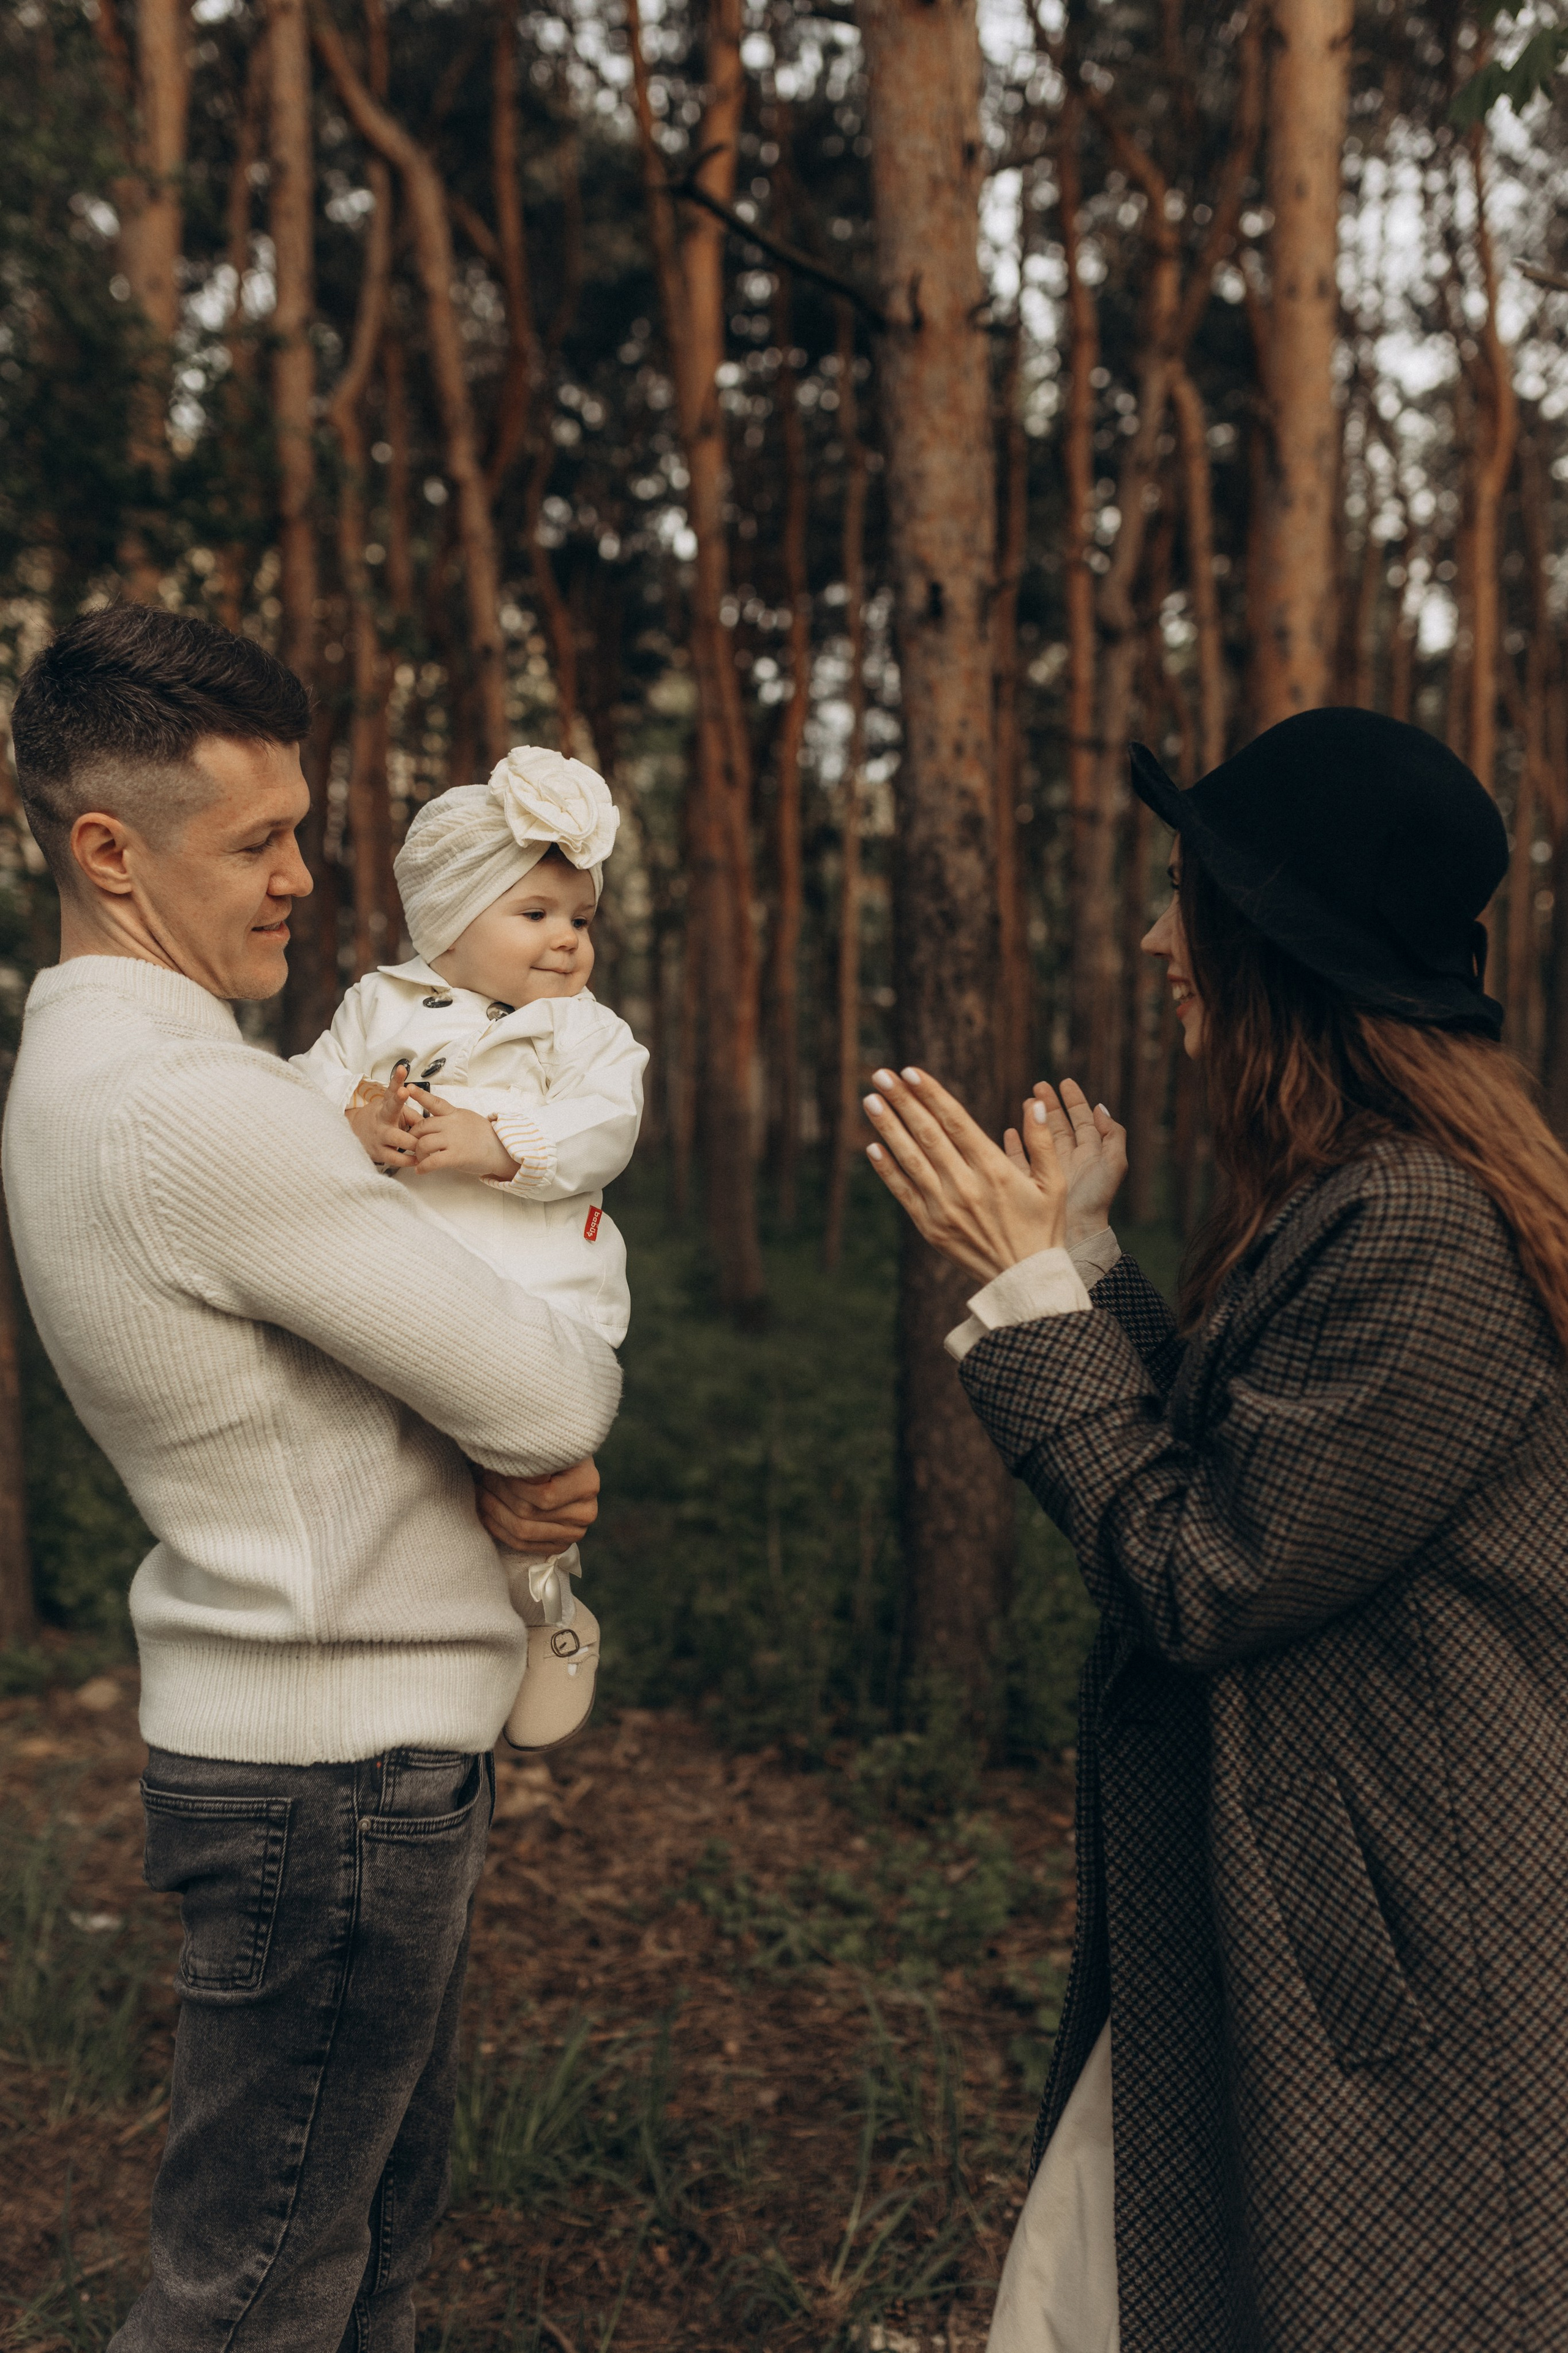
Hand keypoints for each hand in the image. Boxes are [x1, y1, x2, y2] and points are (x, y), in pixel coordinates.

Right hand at [345, 1063, 420, 1168]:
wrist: (357, 1134)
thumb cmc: (383, 1120)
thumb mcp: (395, 1112)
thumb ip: (414, 1115)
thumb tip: (433, 1123)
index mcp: (386, 1106)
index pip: (392, 1091)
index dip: (397, 1081)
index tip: (402, 1069)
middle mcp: (382, 1119)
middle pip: (391, 1109)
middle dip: (398, 1100)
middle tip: (404, 1092)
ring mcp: (379, 1136)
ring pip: (397, 1139)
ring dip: (412, 1142)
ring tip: (424, 1144)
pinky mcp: (379, 1153)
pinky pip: (397, 1158)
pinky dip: (409, 1159)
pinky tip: (418, 1159)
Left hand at [407, 1092, 518, 1179]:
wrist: (503, 1150)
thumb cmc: (485, 1137)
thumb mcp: (467, 1120)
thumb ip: (450, 1120)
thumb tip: (434, 1124)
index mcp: (455, 1114)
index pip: (435, 1102)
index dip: (420, 1095)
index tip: (408, 1088)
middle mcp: (452, 1125)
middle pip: (422, 1126)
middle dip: (413, 1136)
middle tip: (412, 1145)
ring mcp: (454, 1140)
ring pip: (423, 1143)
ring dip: (417, 1153)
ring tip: (420, 1159)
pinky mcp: (456, 1156)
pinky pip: (432, 1161)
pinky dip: (423, 1167)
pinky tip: (420, 1170)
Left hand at [476, 1457, 600, 1550]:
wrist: (568, 1467)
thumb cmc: (554, 1449)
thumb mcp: (549, 1443)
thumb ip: (536, 1455)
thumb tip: (511, 1465)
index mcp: (587, 1485)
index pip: (542, 1494)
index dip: (511, 1481)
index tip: (494, 1465)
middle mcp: (585, 1513)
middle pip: (528, 1513)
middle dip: (498, 1494)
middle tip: (482, 1476)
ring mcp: (574, 1533)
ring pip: (522, 1531)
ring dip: (493, 1511)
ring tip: (480, 1490)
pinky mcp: (560, 1545)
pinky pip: (522, 1545)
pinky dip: (498, 1529)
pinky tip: (484, 1512)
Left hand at [861, 1066, 1065, 1282]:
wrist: (1024, 1280)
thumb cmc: (1043, 1227)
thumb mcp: (1055, 1184)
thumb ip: (1043, 1142)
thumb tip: (1036, 1102)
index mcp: (994, 1170)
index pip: (955, 1122)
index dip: (931, 1094)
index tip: (911, 1072)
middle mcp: (965, 1186)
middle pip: (927, 1135)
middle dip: (902, 1102)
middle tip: (881, 1075)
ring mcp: (943, 1208)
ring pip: (910, 1159)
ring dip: (888, 1128)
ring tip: (870, 1100)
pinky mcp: (930, 1227)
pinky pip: (903, 1192)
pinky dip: (886, 1169)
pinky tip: (872, 1147)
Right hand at [1010, 1078, 1126, 1246]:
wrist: (1075, 1231)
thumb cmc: (1096, 1199)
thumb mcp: (1114, 1164)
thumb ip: (1113, 1135)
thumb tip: (1101, 1108)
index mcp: (1090, 1152)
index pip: (1082, 1119)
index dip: (1074, 1100)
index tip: (1064, 1082)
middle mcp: (1070, 1158)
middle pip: (1059, 1124)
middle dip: (1050, 1104)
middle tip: (1038, 1086)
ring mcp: (1050, 1169)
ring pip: (1041, 1137)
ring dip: (1035, 1118)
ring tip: (1027, 1103)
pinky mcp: (1032, 1181)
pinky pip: (1022, 1158)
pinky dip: (1016, 1143)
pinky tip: (1010, 1131)